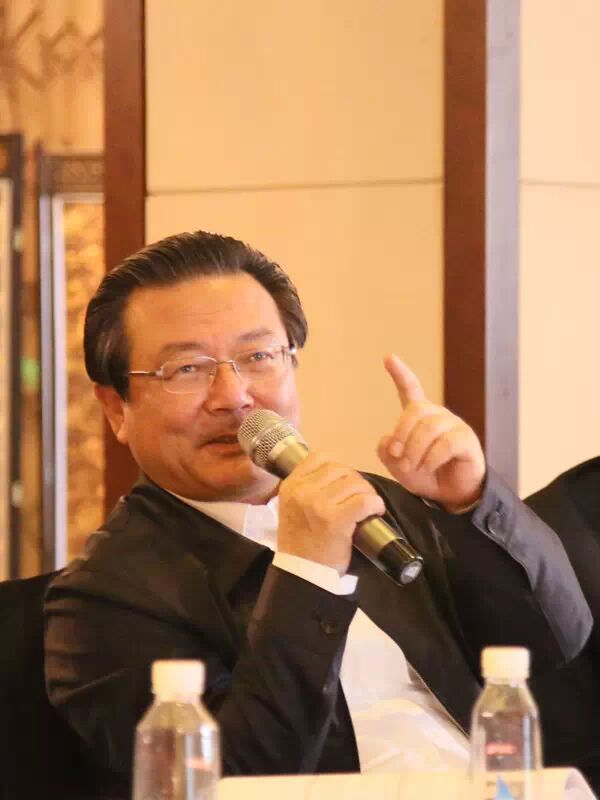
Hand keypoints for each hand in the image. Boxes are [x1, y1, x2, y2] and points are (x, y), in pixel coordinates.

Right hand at [277, 453, 385, 573]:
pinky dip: (375, 504)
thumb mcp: (292, 507)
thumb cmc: (301, 541)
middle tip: (360, 498)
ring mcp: (318, 504)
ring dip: (367, 493)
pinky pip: (364, 500)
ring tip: (368, 507)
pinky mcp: (335, 520)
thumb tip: (336, 474)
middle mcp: (302, 491)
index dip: (337, 468)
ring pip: (355, 483)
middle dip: (355, 482)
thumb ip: (306, 488)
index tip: (342, 484)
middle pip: (341, 469)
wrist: (301, 573)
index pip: (319, 457)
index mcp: (291, 485)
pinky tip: (375, 512)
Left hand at [377, 354, 485, 512]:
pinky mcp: (467, 440)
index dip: (400, 373)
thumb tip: (389, 441)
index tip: (388, 357)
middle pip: (416, 410)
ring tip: (411, 466)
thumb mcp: (398, 466)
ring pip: (429, 428)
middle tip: (396, 455)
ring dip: (414, 450)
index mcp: (420, 418)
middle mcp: (437, 416)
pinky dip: (431, 458)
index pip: (410, 389)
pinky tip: (428, 468)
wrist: (449, 496)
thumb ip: (387, 452)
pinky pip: (446, 443)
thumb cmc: (425, 476)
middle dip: (401, 433)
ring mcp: (454, 426)